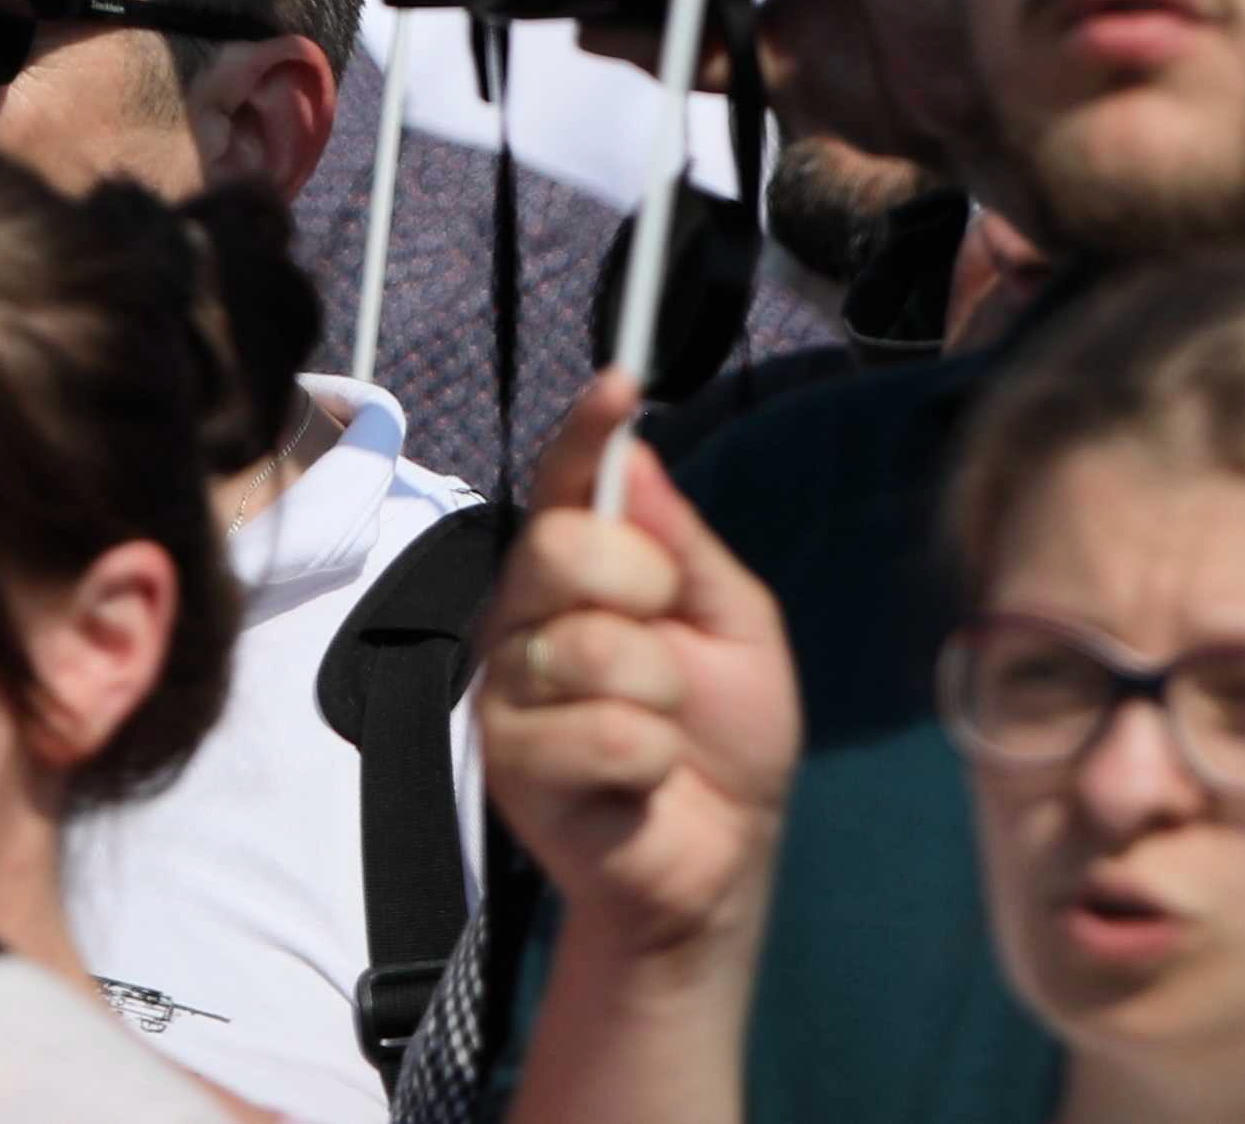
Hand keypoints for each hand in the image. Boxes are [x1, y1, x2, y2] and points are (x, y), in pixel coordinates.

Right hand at [478, 377, 802, 969]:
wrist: (721, 860)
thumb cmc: (728, 738)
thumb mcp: (737, 624)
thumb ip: (683, 546)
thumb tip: (635, 456)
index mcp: (583, 574)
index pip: (566, 484)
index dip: (587, 432)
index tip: (619, 384)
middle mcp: (528, 618)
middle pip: (559, 549)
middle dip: (641, 590)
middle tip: (669, 639)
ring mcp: (509, 690)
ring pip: (585, 648)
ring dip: (658, 693)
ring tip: (662, 729)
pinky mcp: (506, 763)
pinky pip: (597, 730)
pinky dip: (647, 757)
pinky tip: (641, 779)